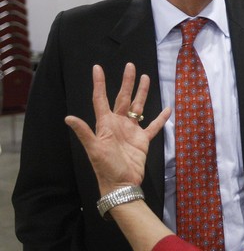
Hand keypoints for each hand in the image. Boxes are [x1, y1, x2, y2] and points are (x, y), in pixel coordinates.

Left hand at [65, 63, 170, 194]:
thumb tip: (68, 118)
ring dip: (142, 93)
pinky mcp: (142, 140)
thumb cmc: (105, 168)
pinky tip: (168, 109)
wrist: (122, 184)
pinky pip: (153, 126)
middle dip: (127, 82)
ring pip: (138, 107)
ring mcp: (131, 131)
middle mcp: (118, 124)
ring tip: (146, 78)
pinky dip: (160, 118)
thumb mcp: (94, 149)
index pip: (101, 99)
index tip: (97, 68)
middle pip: (123, 98)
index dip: (99, 84)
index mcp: (105, 124)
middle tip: (130, 66)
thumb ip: (84, 133)